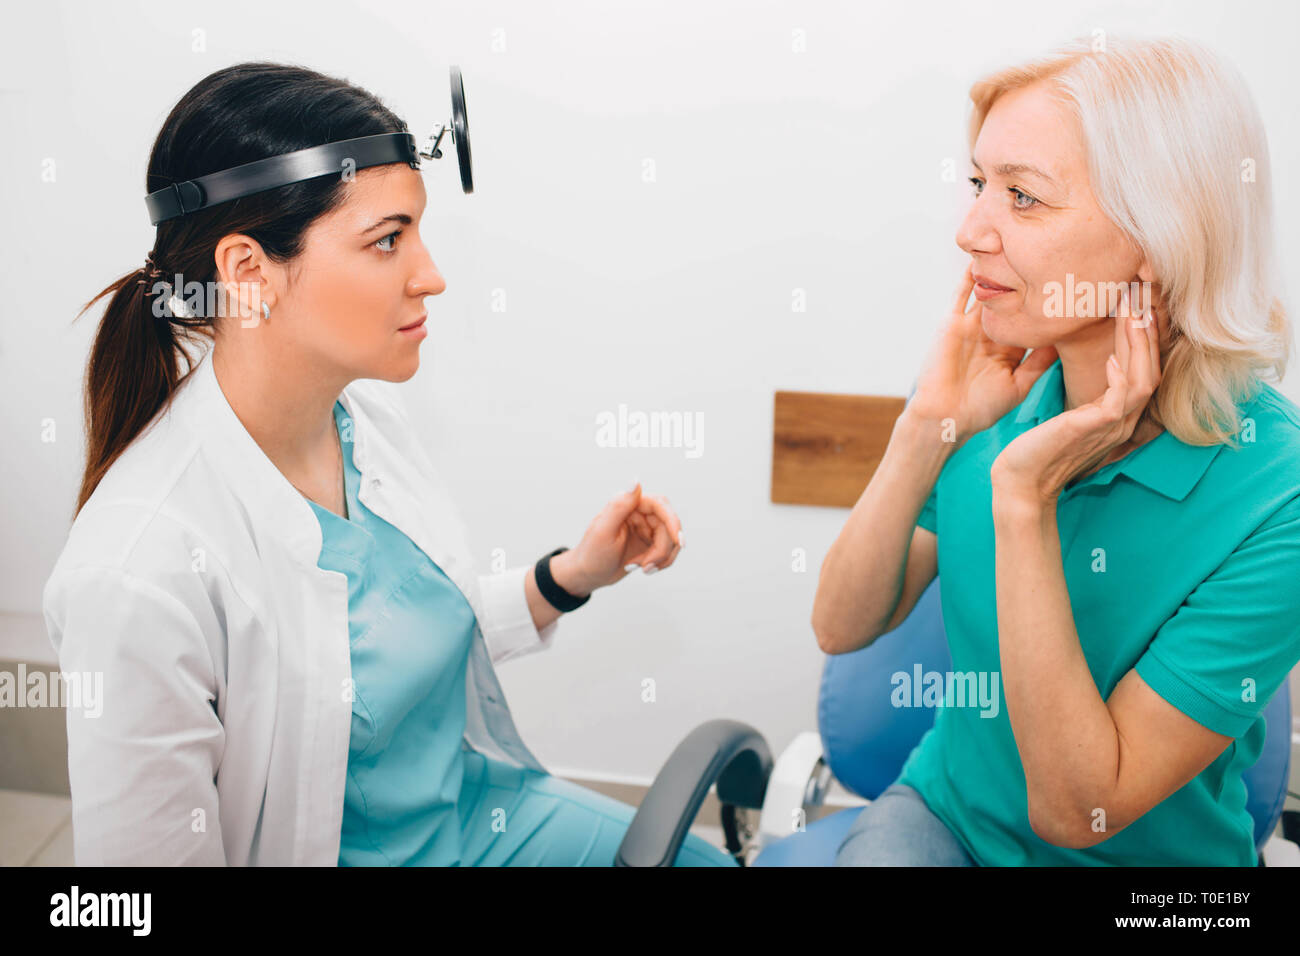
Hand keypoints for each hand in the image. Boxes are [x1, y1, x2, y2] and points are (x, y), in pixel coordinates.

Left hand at [550, 482, 683, 594]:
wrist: (587, 576)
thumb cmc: (591, 554)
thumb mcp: (604, 531)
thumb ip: (620, 505)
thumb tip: (635, 480)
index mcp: (628, 505)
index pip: (660, 505)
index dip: (673, 521)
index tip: (678, 541)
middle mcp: (639, 513)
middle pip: (668, 525)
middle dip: (664, 548)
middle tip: (648, 565)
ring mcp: (645, 528)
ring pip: (670, 540)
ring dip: (661, 558)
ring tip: (643, 569)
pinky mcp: (649, 543)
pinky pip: (667, 551)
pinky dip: (660, 562)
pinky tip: (642, 569)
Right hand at [907, 262, 1059, 446]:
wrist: (943, 416)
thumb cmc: (980, 409)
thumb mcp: (1018, 386)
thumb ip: (1038, 363)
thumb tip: (1062, 339)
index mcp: (1008, 350)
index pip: (1030, 320)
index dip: (1046, 305)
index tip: (1068, 285)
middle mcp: (991, 334)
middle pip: (1011, 301)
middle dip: (1026, 281)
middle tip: (1049, 255)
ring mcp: (970, 327)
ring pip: (987, 294)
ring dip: (998, 273)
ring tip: (1016, 246)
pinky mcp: (951, 323)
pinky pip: (960, 295)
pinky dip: (968, 277)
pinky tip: (982, 256)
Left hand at [990, 285, 1162, 506]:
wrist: (1021, 480)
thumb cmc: (1037, 445)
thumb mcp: (1065, 412)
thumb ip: (1083, 392)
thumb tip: (1086, 360)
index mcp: (1117, 413)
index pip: (1144, 368)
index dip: (1144, 337)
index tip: (1136, 303)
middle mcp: (1123, 420)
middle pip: (1152, 368)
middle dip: (1148, 331)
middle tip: (1140, 295)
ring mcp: (1113, 427)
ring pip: (1144, 380)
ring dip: (1139, 345)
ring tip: (1133, 313)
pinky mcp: (1095, 429)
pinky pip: (1120, 400)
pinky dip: (1120, 377)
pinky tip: (1113, 358)